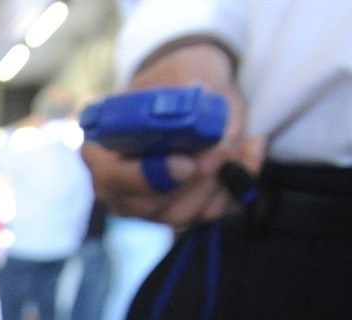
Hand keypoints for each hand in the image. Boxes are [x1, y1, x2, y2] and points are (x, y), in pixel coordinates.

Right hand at [81, 40, 265, 227]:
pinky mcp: (178, 211)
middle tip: (225, 146)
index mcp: (101, 150)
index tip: (185, 164)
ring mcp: (146, 205)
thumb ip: (190, 98)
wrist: (192, 93)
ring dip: (216, 182)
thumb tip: (211, 125)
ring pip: (179, 215)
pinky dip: (236, 184)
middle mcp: (117, 187)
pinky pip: (207, 213)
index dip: (146, 177)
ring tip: (238, 142)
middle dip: (193, 181)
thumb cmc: (176, 80)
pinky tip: (250, 149)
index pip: (110, 178)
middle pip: (146, 207)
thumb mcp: (181, 72)